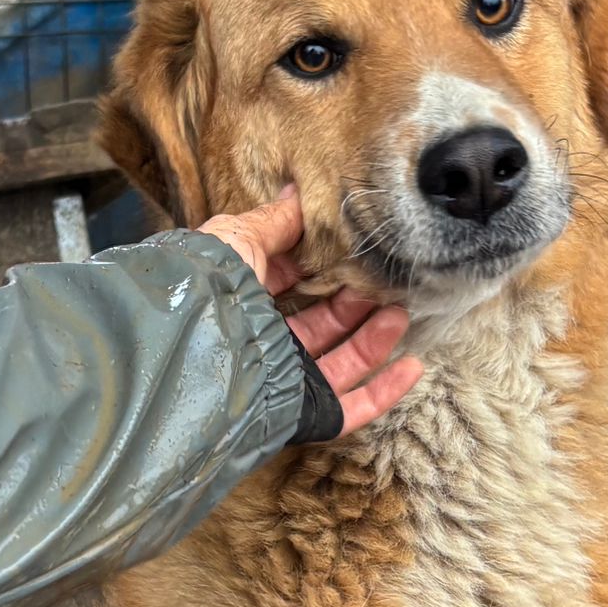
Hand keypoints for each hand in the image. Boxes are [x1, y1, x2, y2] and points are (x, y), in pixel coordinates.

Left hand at [202, 186, 421, 436]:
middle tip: (384, 279)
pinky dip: (384, 391)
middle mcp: (264, 345)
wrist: (193, 353)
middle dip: (355, 300)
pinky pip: (352, 409)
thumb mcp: (234, 240)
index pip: (288, 284)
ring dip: (375, 338)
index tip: (353, 247)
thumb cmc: (206, 291)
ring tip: (401, 312)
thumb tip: (298, 191)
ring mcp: (286, 383)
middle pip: (321, 323)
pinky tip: (413, 367)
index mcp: (241, 303)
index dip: (321, 266)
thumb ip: (271, 221)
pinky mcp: (305, 415)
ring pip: (341, 361)